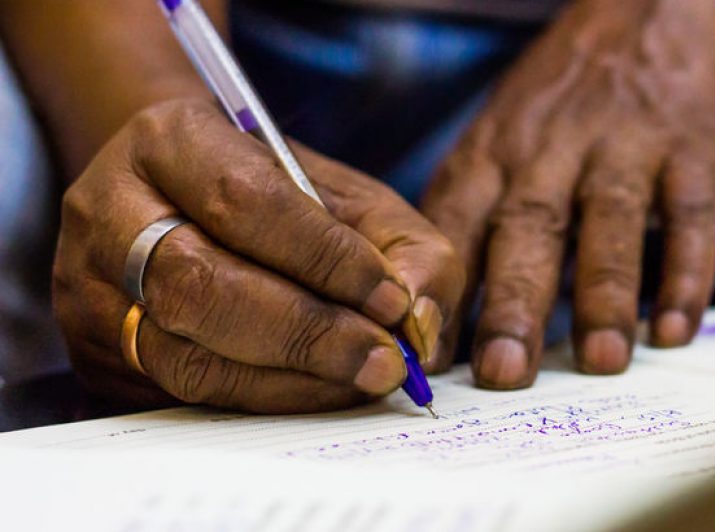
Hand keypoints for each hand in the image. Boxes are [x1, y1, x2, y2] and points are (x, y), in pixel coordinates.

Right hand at [53, 98, 462, 412]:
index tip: (393, 300)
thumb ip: (406, 249)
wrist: (190, 205)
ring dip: (287, 379)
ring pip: (183, 353)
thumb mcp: (357, 201)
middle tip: (384, 360)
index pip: (244, 201)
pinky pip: (178, 394)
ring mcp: (90, 287)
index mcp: (171, 140)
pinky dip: (261, 401)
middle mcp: (110, 210)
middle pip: (199, 284)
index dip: (324, 258)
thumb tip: (417, 320)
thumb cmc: (285, 202)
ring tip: (360, 378)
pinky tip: (317, 391)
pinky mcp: (96, 352)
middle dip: (306, 331)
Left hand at [422, 0, 714, 387]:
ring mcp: (626, 147)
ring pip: (610, 222)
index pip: (457, 225)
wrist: (655, 14)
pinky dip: (687, 273)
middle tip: (504, 373)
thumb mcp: (502, 138)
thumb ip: (475, 218)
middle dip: (514, 303)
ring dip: (605, 295)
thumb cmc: (562, 102)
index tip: (427, 359)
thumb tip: (440, 321)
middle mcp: (553, 149)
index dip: (441, 292)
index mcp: (495, 153)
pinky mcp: (691, 151)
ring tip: (601, 361)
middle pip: (528, 228)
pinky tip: (677, 329)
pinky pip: (691, 216)